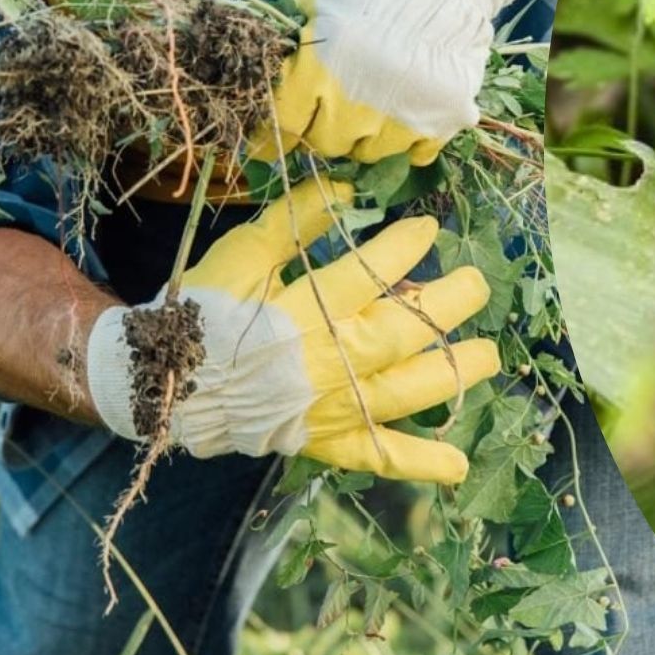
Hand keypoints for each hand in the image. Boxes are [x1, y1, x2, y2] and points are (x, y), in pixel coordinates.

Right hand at [84, 179, 500, 482]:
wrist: (165, 382)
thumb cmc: (204, 313)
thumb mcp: (243, 255)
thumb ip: (296, 223)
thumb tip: (347, 190)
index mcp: (306, 312)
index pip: (371, 275)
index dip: (406, 247)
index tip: (428, 227)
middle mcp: (329, 361)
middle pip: (406, 332)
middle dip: (449, 303)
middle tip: (477, 283)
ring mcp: (332, 406)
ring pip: (408, 391)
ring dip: (454, 372)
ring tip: (488, 355)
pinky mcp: (326, 440)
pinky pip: (379, 456)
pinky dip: (419, 462)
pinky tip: (458, 464)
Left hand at [256, 0, 520, 165]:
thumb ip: (293, 35)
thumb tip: (267, 68)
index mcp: (320, 69)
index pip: (285, 124)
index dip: (276, 130)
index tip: (272, 136)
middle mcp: (357, 105)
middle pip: (325, 143)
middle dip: (322, 128)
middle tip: (330, 109)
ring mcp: (402, 118)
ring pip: (369, 153)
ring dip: (363, 136)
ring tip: (370, 109)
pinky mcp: (443, 120)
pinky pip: (417, 154)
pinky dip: (409, 142)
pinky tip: (407, 117)